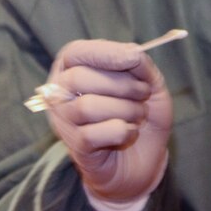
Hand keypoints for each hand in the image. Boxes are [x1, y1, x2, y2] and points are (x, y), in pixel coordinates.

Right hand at [46, 39, 172, 210]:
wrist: (145, 157)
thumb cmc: (140, 113)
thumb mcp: (150, 84)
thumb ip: (141, 66)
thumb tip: (132, 54)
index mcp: (74, 68)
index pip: (76, 52)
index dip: (104, 53)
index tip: (133, 57)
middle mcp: (60, 93)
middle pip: (78, 78)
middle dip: (121, 84)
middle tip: (143, 94)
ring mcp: (64, 122)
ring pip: (87, 107)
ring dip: (125, 109)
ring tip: (138, 114)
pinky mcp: (76, 147)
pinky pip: (94, 134)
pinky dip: (122, 131)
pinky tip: (129, 132)